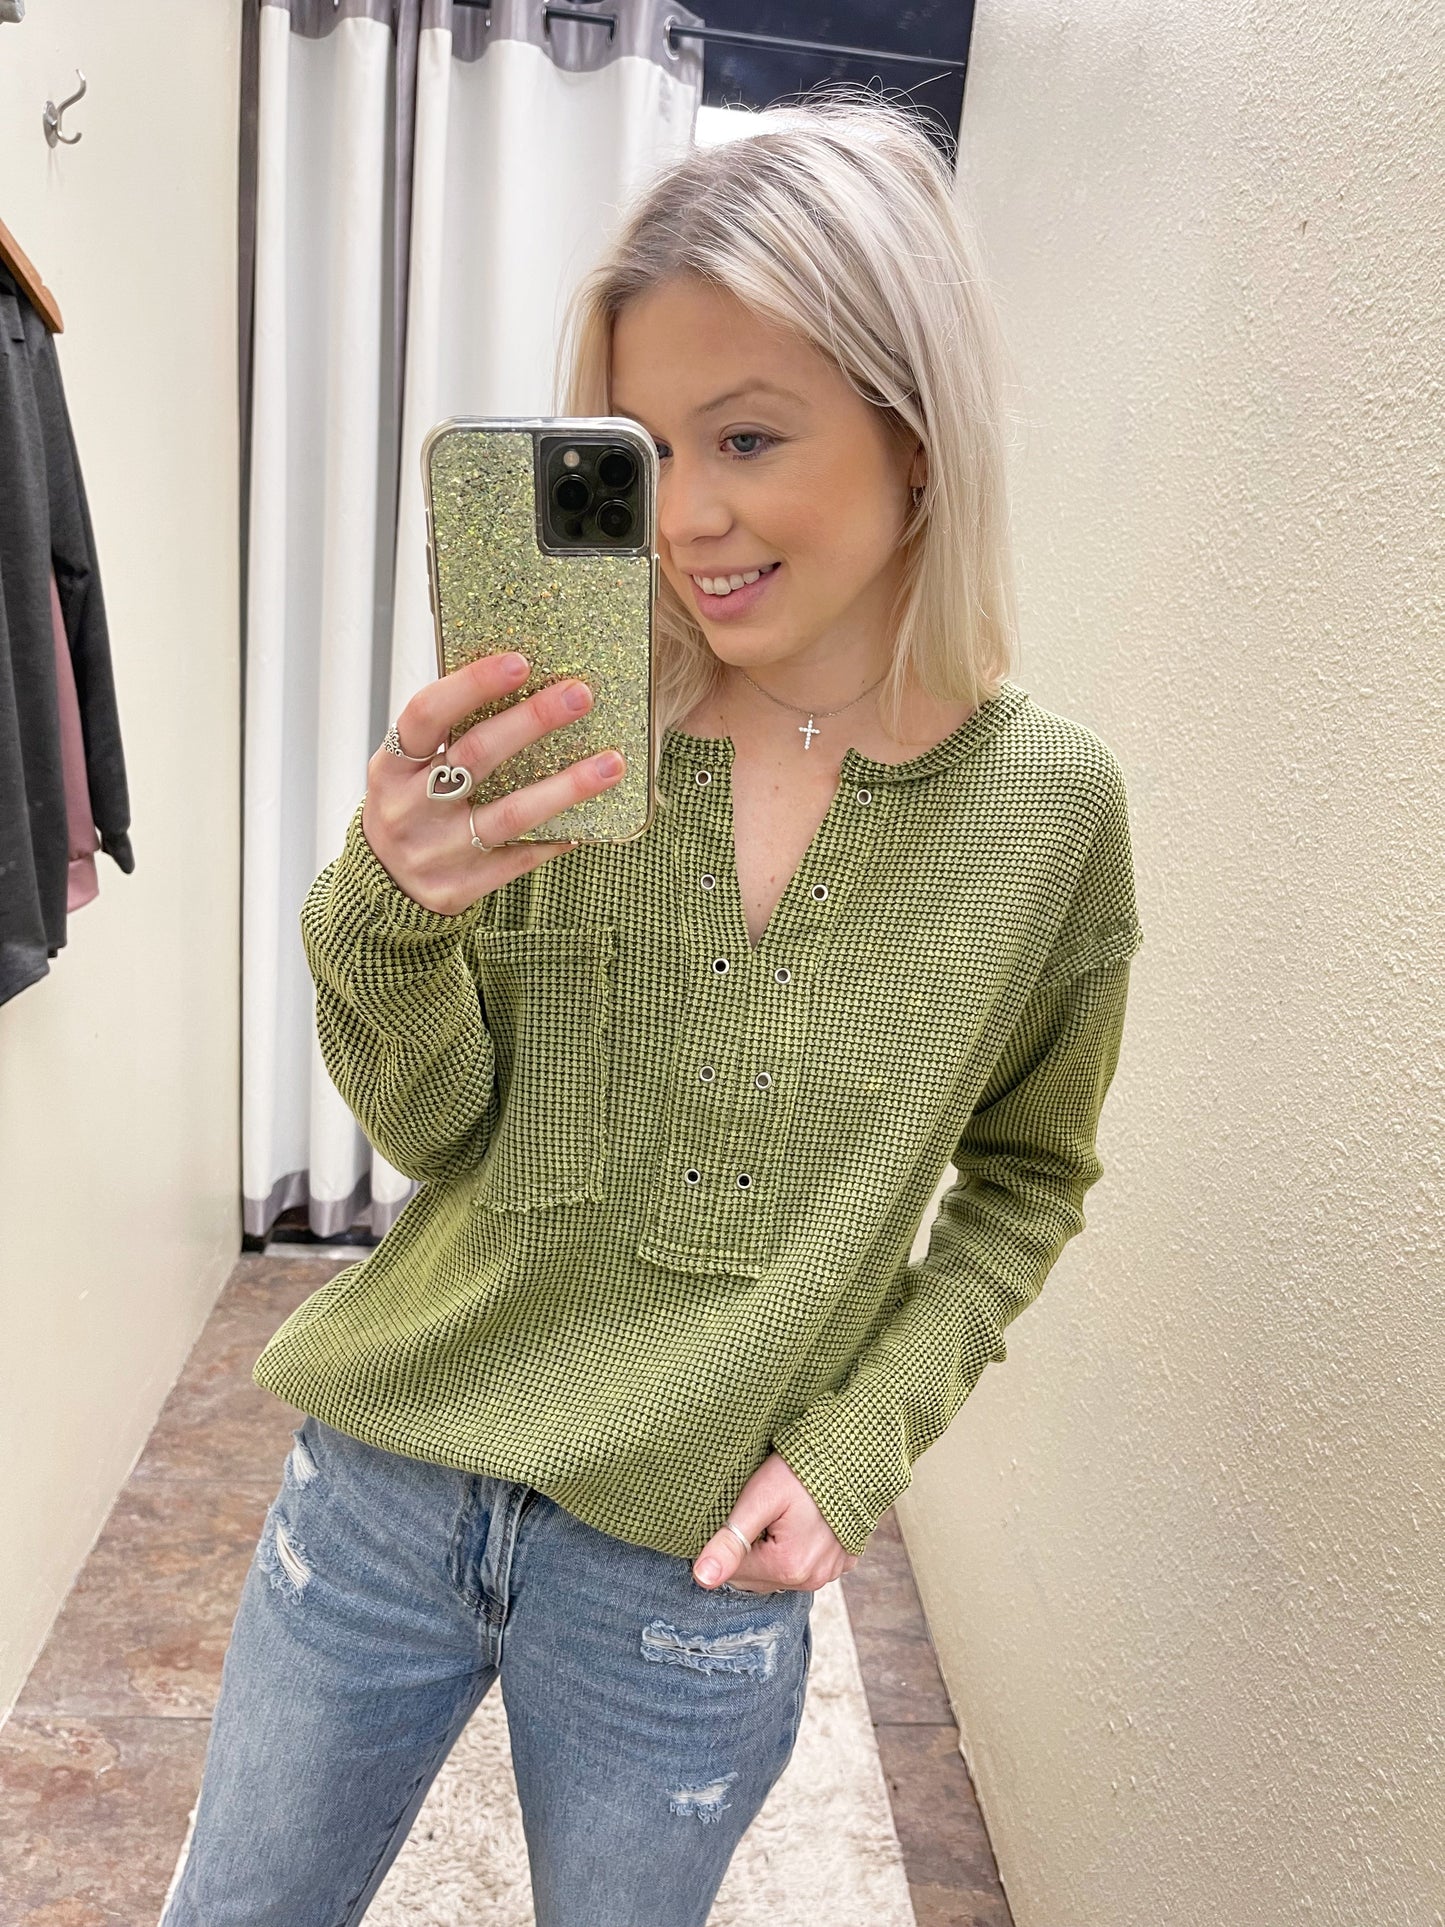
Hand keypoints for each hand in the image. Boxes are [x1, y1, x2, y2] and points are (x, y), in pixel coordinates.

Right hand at [361, 651, 627, 915]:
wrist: (384, 889)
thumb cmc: (410, 809)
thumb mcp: (406, 771)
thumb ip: (446, 736)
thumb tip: (519, 680)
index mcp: (391, 767)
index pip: (427, 714)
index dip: (472, 685)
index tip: (521, 663)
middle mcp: (409, 808)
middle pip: (477, 755)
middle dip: (533, 720)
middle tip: (580, 695)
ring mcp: (436, 851)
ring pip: (511, 813)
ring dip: (566, 786)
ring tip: (611, 763)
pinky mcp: (460, 887)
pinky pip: (520, 858)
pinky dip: (556, 836)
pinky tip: (589, 821)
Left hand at [692, 1453, 861, 1593]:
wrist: (854, 1452)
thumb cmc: (803, 1470)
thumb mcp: (760, 1498)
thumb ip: (730, 1540)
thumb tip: (702, 1578)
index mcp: (787, 1568)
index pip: (732, 1572)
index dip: (728, 1540)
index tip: (740, 1511)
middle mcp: (811, 1579)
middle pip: (756, 1576)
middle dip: (749, 1549)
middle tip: (761, 1511)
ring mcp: (830, 1573)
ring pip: (779, 1573)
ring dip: (771, 1551)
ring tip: (779, 1514)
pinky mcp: (843, 1562)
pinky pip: (805, 1565)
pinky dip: (796, 1549)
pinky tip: (799, 1522)